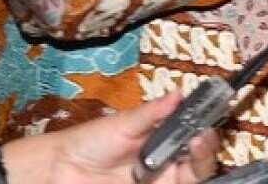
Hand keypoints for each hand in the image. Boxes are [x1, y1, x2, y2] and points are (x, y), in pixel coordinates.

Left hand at [3, 91, 219, 183]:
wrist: (58, 169)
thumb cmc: (91, 141)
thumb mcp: (124, 123)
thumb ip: (153, 113)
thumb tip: (180, 92)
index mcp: (165, 141)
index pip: (196, 136)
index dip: (206, 129)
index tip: (209, 119)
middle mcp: (168, 164)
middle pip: (200, 160)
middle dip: (207, 148)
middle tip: (204, 136)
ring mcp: (160, 182)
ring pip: (194, 177)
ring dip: (200, 162)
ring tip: (196, 146)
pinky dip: (184, 180)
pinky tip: (179, 173)